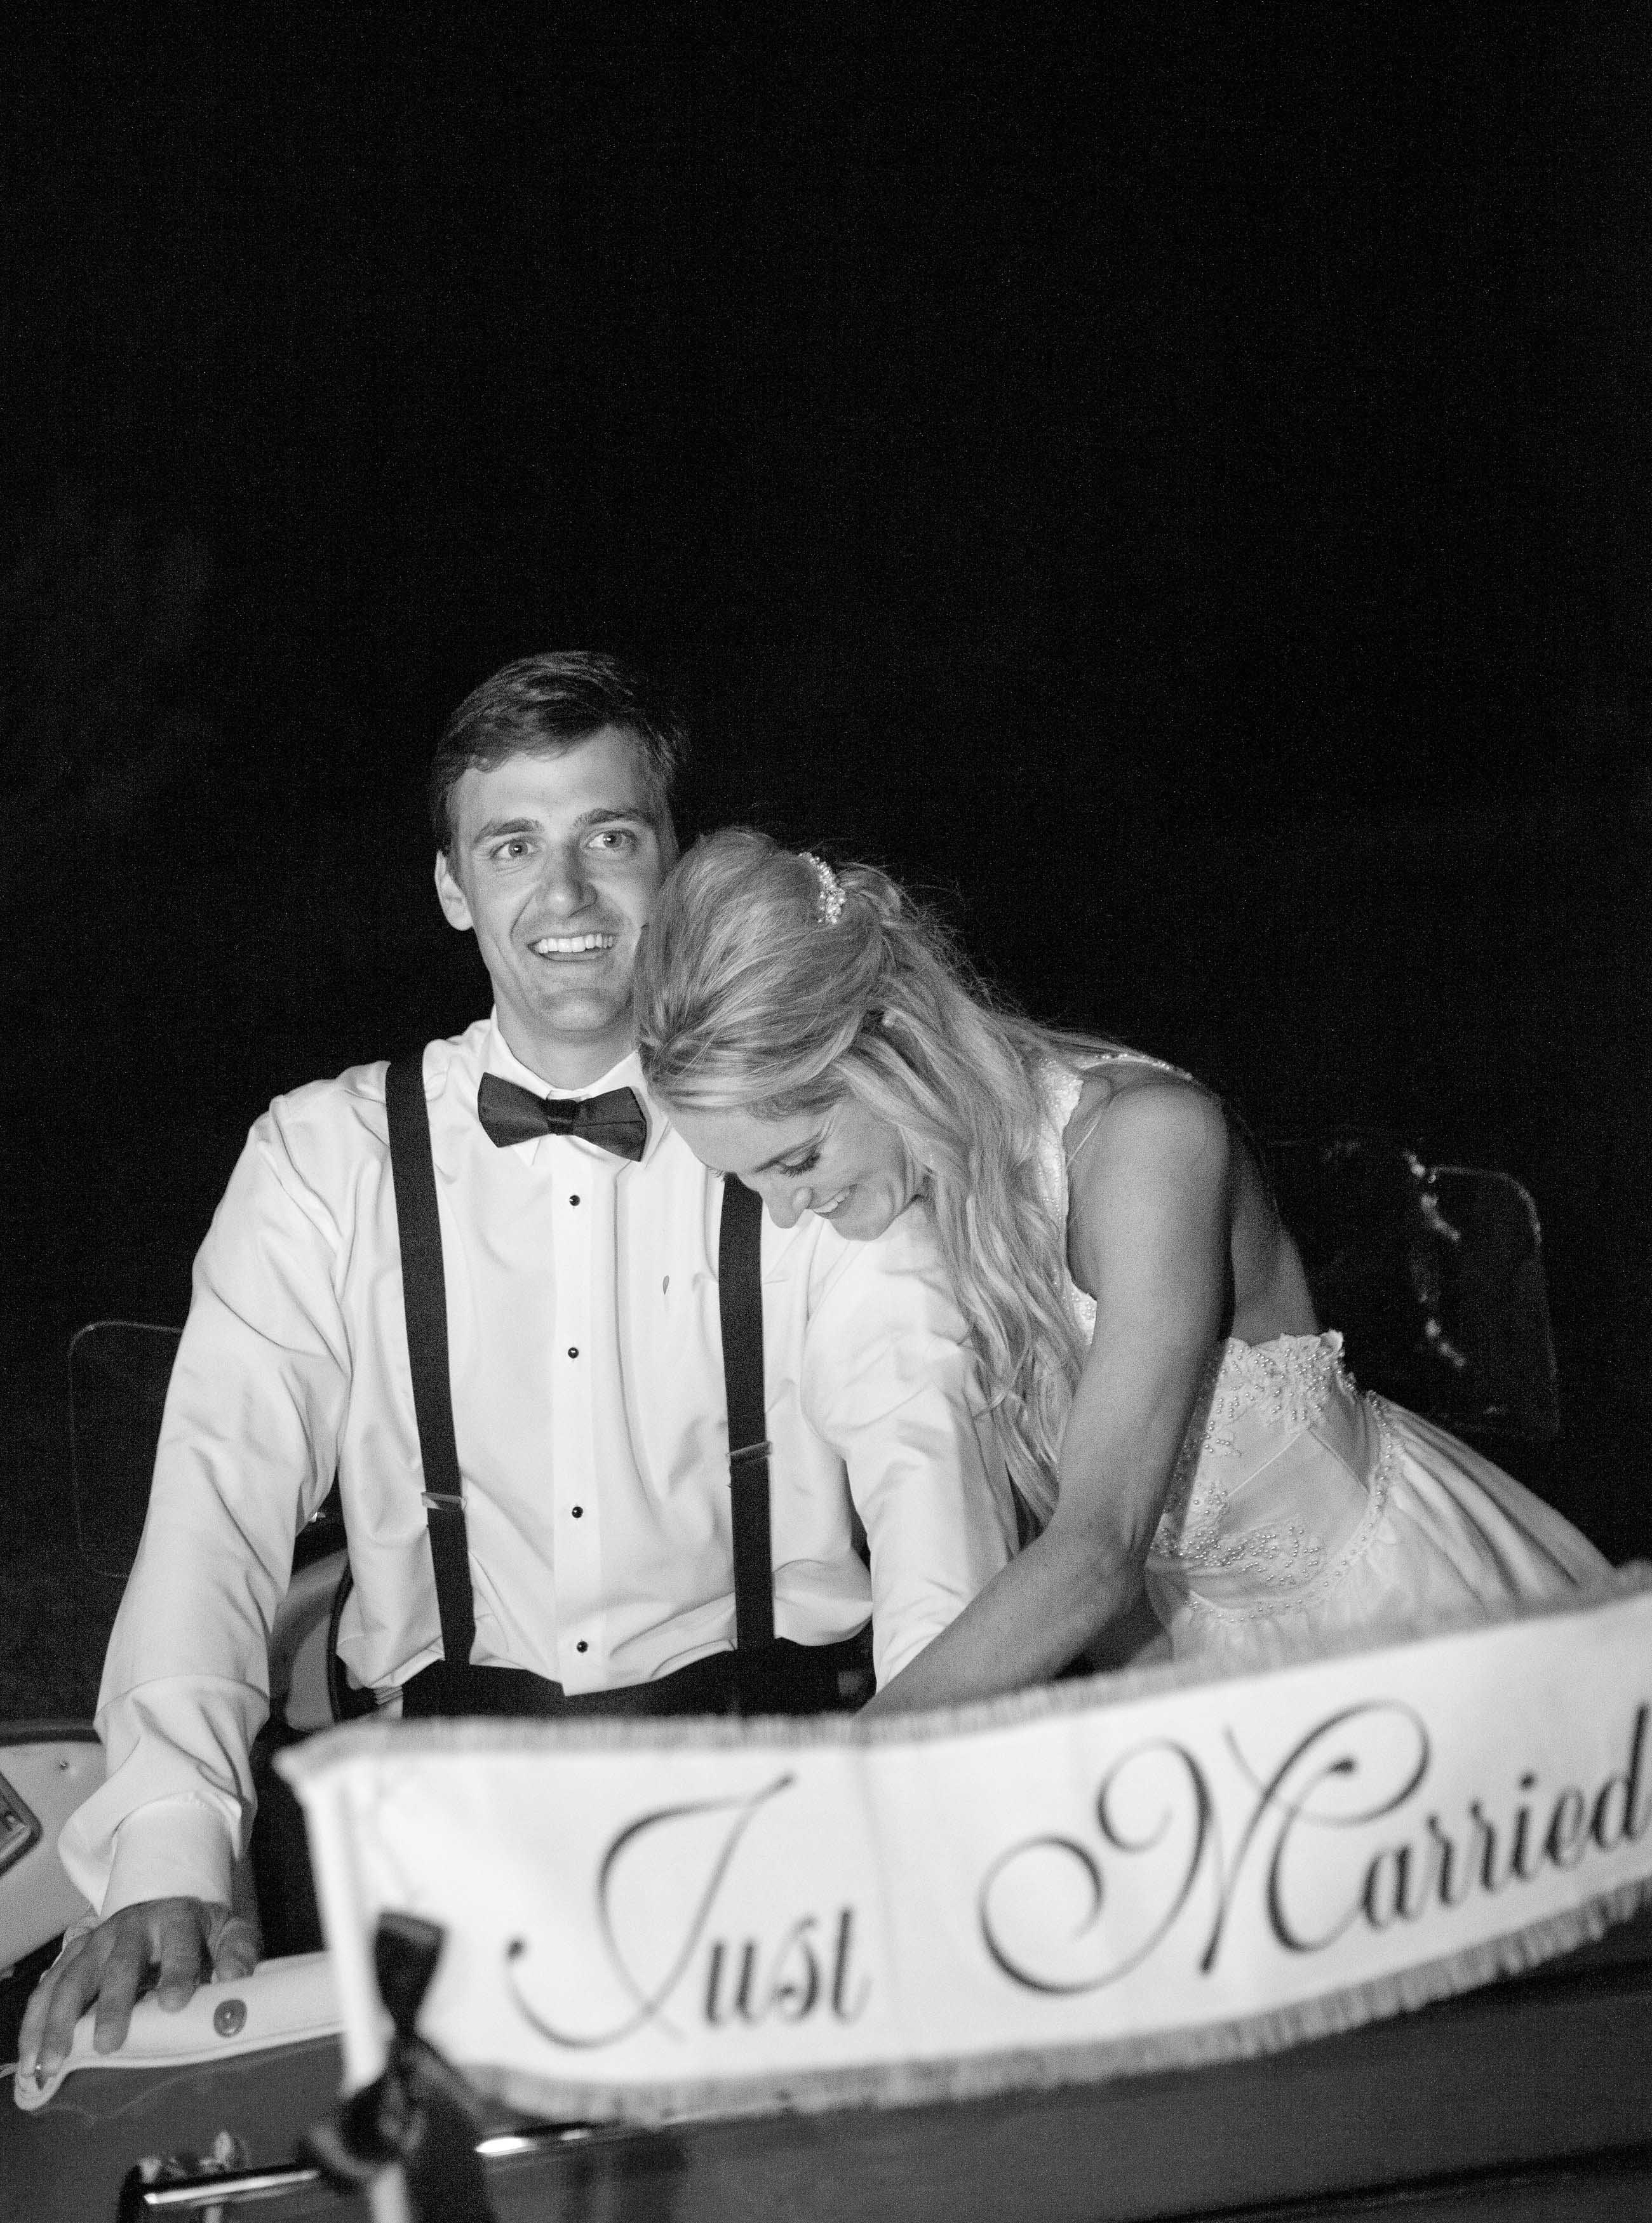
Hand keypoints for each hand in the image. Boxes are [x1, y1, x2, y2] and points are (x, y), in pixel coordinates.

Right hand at [17, 1897, 259, 2084]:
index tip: (176, 2002)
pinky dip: (35, 2022)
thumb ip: (238, 1952)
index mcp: (176, 1919)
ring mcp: (97, 1942)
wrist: (164, 1901)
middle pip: (120, 1964)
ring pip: (73, 1979)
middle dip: (113, 2003)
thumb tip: (233, 1980)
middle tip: (109, 2043)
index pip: (179, 1943)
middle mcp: (131, 1928)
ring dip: (60, 2021)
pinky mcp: (74, 1957)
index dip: (178, 1970)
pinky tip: (30, 2057)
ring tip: (54, 2063)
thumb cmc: (200, 1931)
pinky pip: (48, 1989)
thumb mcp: (228, 1930)